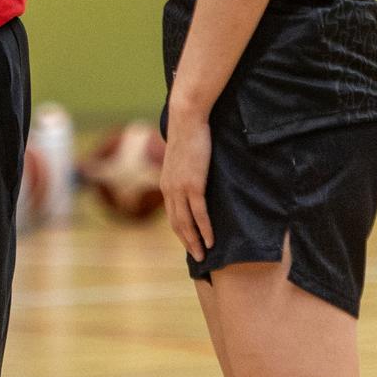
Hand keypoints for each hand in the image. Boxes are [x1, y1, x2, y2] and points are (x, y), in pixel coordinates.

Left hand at [160, 112, 214, 263]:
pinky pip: (199, 214)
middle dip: (186, 242)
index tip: (189, 243)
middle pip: (177, 224)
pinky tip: (211, 241)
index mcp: (166, 184)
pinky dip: (205, 230)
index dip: (180, 232)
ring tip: (204, 256)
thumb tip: (193, 174)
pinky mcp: (193, 185)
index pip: (172, 215)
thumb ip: (185, 170)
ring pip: (186, 223)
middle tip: (197, 257)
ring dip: (195, 242)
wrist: (186, 119)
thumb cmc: (188, 134)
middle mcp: (169, 190)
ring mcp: (180, 189)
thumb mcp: (183, 157)